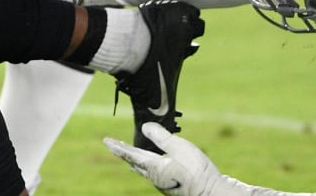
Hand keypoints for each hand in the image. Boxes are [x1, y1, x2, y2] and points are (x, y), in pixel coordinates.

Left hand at [104, 123, 248, 195]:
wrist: (210, 192)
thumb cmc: (195, 170)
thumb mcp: (179, 147)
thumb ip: (162, 137)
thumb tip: (145, 127)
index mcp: (153, 166)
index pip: (130, 154)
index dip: (117, 147)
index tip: (106, 141)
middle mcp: (154, 176)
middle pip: (134, 163)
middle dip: (123, 153)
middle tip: (115, 145)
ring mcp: (162, 182)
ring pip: (143, 169)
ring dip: (134, 159)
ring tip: (130, 153)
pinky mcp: (171, 185)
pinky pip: (153, 172)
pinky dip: (147, 164)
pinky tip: (153, 162)